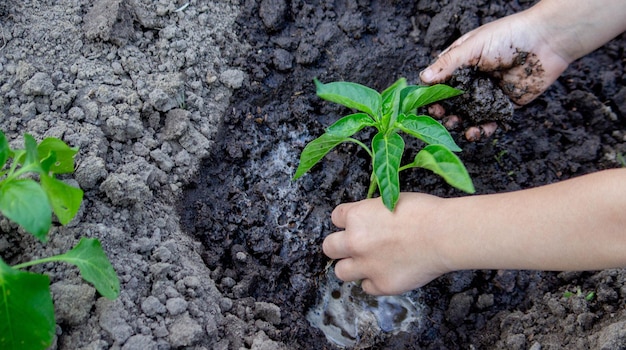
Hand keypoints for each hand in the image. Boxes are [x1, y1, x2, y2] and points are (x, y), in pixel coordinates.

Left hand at [322, 193, 452, 294]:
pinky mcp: (381, 284)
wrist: (443, 234)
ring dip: (352, 267)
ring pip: (341, 272)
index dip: (347, 222)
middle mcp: (354, 241)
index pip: (336, 218)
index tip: (356, 225)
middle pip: (329, 247)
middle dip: (340, 247)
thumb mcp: (390, 201)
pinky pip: (366, 287)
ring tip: (369, 264)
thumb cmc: (424, 212)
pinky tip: (388, 272)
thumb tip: (369, 222)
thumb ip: (372, 214)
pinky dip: (375, 282)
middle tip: (355, 247)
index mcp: (356, 216)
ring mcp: (366, 265)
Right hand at [420, 5, 569, 139]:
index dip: (432, 94)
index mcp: (462, 63)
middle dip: (443, 111)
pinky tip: (475, 132)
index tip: (427, 104)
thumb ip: (448, 64)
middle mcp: (472, 80)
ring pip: (468, 114)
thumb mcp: (473, 46)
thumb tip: (423, 78)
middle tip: (441, 116)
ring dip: (459, 123)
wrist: (547, 41)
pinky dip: (482, 130)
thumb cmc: (508, 36)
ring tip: (456, 126)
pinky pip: (490, 121)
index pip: (440, 82)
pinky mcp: (505, 105)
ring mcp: (487, 94)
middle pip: (452, 102)